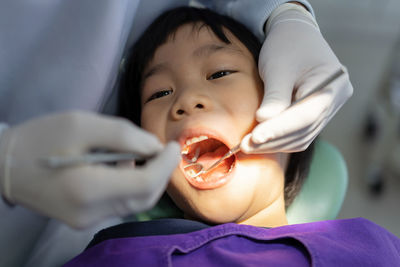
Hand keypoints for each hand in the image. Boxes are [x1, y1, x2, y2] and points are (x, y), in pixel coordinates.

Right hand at [0, 111, 179, 227]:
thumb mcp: (82, 124)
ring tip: (138, 154)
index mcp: (87, 188)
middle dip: (161, 172)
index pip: (145, 183)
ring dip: (148, 178)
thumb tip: (155, 147)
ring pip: (136, 203)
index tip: (173, 145)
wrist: (5, 166)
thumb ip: (124, 135)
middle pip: (145, 197)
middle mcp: (91, 213)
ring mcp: (87, 221)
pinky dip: (132, 185)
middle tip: (164, 149)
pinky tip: (122, 166)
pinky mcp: (85, 220)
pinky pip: (122, 204)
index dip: (166, 164)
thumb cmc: (41, 138)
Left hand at [241, 4, 352, 152]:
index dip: (279, 129)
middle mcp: (336, 99)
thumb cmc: (286, 46)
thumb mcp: (278, 67)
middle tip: (245, 145)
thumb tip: (263, 122)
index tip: (255, 137)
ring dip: (274, 143)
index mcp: (334, 83)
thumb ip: (274, 96)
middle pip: (304, 129)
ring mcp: (328, 109)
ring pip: (301, 136)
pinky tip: (260, 141)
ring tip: (248, 146)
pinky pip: (299, 133)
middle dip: (273, 139)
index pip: (306, 115)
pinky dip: (279, 139)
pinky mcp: (315, 114)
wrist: (295, 35)